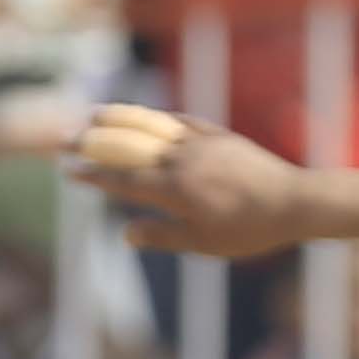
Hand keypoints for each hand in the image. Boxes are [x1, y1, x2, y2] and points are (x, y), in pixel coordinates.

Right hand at [76, 103, 314, 262]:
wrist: (294, 201)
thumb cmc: (250, 231)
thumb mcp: (204, 244)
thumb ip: (163, 236)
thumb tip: (126, 234)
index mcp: (173, 190)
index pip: (122, 179)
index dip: (93, 174)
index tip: (68, 169)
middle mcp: (181, 160)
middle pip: (127, 146)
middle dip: (92, 142)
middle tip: (64, 138)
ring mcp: (199, 143)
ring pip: (150, 125)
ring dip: (119, 118)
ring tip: (94, 114)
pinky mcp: (218, 135)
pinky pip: (180, 121)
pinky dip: (158, 118)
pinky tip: (146, 116)